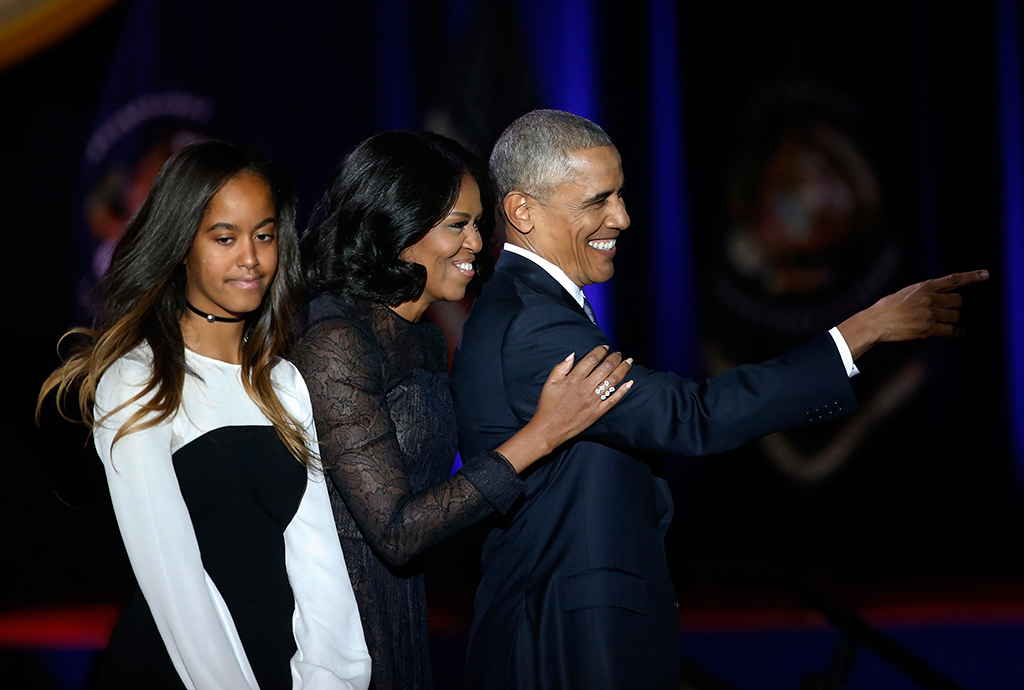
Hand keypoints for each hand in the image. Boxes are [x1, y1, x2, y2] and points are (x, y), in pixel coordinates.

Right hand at [496, 345, 632, 471]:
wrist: (549, 429)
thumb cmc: (548, 406)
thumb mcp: (549, 383)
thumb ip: (561, 368)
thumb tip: (573, 355)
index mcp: (573, 380)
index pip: (591, 360)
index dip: (600, 351)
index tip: (605, 347)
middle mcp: (585, 388)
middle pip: (605, 368)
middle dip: (615, 358)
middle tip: (618, 353)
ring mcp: (593, 401)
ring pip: (613, 381)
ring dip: (623, 369)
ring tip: (629, 361)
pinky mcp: (598, 412)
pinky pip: (614, 400)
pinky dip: (623, 390)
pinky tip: (630, 382)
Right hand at [838, 270, 988, 359]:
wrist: (876, 322)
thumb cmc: (888, 307)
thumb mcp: (907, 293)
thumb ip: (926, 292)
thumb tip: (942, 297)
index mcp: (924, 286)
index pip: (953, 279)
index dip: (971, 276)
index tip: (985, 274)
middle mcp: (930, 298)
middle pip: (958, 301)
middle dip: (955, 306)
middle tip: (946, 310)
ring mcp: (930, 314)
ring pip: (955, 315)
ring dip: (952, 319)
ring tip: (943, 321)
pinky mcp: (928, 329)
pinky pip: (951, 330)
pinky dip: (956, 332)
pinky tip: (957, 332)